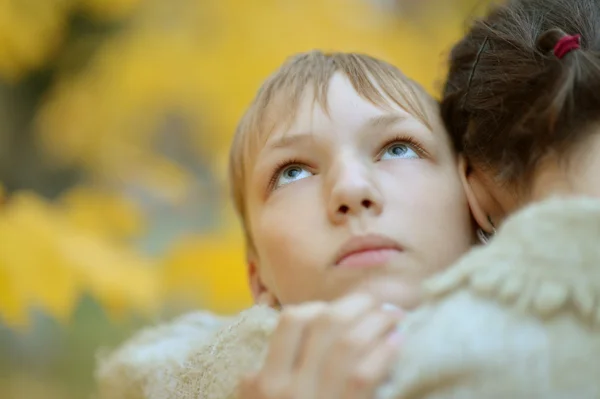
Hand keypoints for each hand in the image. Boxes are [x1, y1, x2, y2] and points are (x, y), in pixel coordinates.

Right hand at [239, 293, 403, 398]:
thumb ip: (277, 378)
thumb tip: (311, 333)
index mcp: (259, 385)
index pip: (291, 322)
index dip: (321, 307)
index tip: (340, 310)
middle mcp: (281, 389)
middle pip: (321, 322)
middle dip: (355, 304)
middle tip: (376, 301)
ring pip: (346, 340)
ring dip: (376, 320)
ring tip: (394, 315)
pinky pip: (364, 372)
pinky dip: (384, 350)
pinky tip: (398, 342)